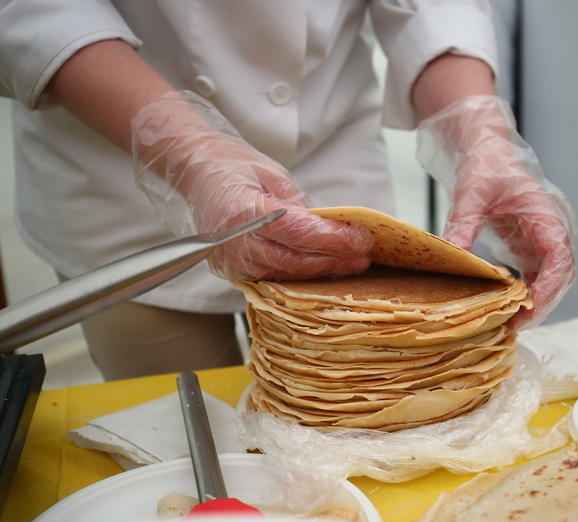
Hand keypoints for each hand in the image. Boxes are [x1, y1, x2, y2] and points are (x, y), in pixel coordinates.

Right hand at [131, 91, 372, 281]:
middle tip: (363, 257)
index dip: (332, 240)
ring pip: (282, 275)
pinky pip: (270, 277)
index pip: (296, 233)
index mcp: (242, 211)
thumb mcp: (273, 175)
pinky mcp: (229, 269)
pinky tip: (321, 269)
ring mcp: (228, 259)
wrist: (194, 171)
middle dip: (332, 261)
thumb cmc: (232, 166)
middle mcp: (232, 241)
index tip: (360, 240)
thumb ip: (300, 206)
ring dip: (319, 272)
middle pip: (291, 262)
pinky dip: (298, 275)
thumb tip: (331, 230)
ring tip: (350, 265)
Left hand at [417, 95, 576, 327]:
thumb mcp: (470, 192)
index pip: (560, 255)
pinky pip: (538, 275)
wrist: (487, 150)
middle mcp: (554, 227)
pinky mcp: (532, 246)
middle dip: (543, 302)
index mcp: (546, 212)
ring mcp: (545, 238)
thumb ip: (463, 222)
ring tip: (512, 322)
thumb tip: (451, 252)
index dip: (550, 285)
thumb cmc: (486, 164)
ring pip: (553, 278)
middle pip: (562, 274)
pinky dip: (528, 293)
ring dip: (537, 301)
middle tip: (516, 324)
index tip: (532, 306)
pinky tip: (509, 308)